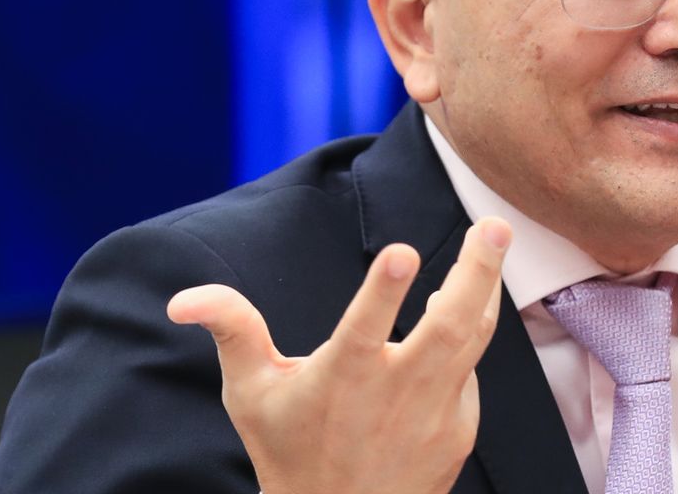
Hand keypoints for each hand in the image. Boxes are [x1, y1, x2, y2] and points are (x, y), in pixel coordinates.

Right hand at [166, 217, 512, 493]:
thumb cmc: (289, 452)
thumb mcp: (252, 394)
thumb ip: (233, 332)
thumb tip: (183, 299)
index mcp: (344, 379)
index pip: (363, 330)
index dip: (382, 291)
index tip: (402, 252)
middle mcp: (396, 394)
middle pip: (448, 327)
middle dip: (475, 272)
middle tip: (494, 225)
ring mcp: (434, 413)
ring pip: (473, 339)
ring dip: (486, 286)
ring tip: (493, 239)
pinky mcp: (459, 429)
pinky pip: (468, 371)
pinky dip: (469, 334)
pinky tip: (464, 303)